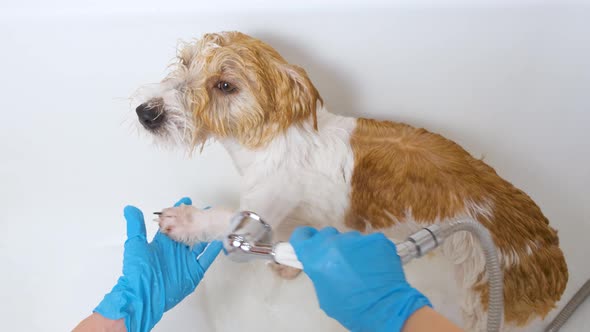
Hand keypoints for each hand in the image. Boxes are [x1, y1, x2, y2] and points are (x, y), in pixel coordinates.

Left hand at [93, 198, 221, 331]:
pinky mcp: (193, 272)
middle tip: (204, 209)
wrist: (144, 296)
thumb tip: (130, 209)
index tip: (185, 202)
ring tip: (214, 221)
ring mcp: (185, 261)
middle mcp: (175, 251)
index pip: (173, 224)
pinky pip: (206, 258)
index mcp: (162, 243)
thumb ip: (135, 226)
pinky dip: (213, 250)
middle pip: (188, 232)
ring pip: (199, 243)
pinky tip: (219, 240)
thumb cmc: (137, 272)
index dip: (178, 213)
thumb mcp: (135, 244)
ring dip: (206, 232)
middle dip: (196, 221)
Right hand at [290, 227, 430, 331]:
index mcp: (316, 258)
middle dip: (330, 245)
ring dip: (351, 248)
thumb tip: (321, 262)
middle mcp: (334, 244)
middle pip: (326, 234)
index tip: (308, 243)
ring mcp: (357, 239)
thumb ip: (318, 271)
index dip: (304, 239)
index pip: (301, 236)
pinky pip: (368, 242)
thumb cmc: (351, 307)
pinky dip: (369, 250)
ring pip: (349, 238)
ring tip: (360, 265)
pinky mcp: (377, 239)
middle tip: (338, 260)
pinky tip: (374, 264)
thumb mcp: (324, 293)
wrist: (385, 307)